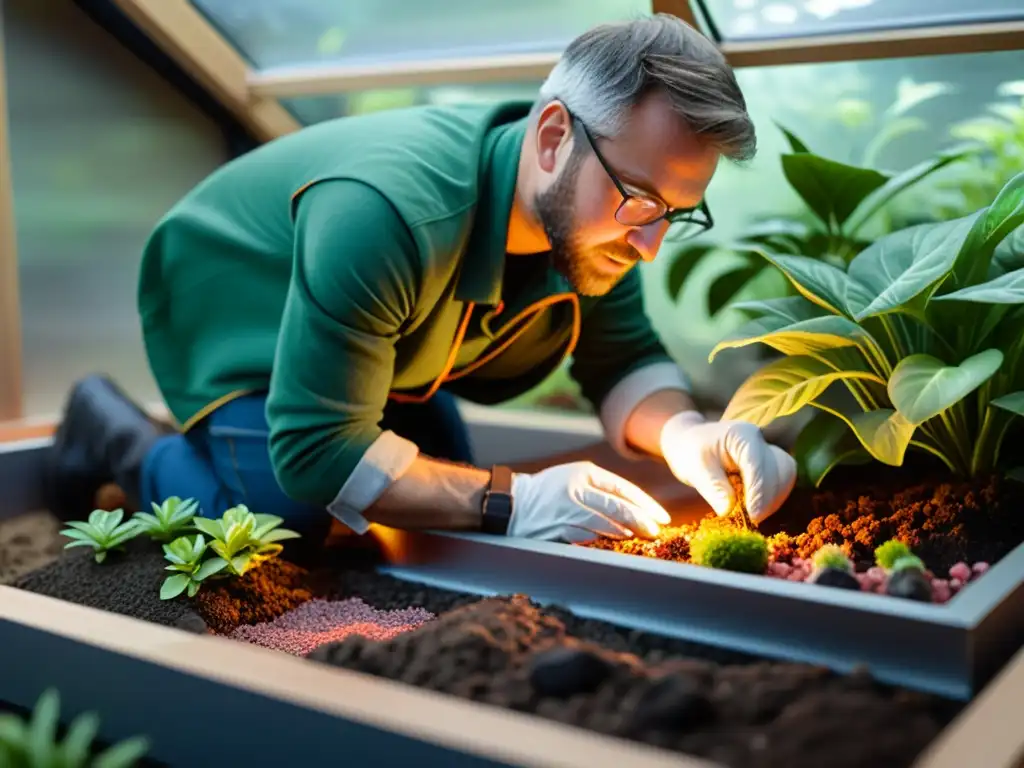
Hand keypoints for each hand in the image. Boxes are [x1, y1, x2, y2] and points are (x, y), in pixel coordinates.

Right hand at [508, 462, 670, 542]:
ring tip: (638, 537)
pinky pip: (585, 536)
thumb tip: (635, 508)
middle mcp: (576, 489)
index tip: (661, 516)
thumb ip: (600, 488)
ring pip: (604, 522)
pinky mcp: (556, 528)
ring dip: (624, 532)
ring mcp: (565, 509)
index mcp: (583, 472)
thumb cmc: (547, 492)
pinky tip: (614, 543)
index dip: (645, 504)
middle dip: (640, 520)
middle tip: (656, 531)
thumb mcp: (573, 477)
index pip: (622, 488)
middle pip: (616, 506)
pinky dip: (602, 540)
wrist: (510, 503)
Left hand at [659, 411, 795, 524]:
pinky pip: (781, 479)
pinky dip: (773, 497)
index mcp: (742, 435)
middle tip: (753, 520)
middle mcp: (760, 439)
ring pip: (786, 474)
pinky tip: (757, 510)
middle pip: (780, 468)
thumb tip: (728, 510)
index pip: (759, 464)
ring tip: (755, 517)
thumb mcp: (695, 469)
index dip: (759, 492)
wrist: (688, 442)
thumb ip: (713, 488)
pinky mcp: (769, 462)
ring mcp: (767, 449)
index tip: (753, 516)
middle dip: (770, 498)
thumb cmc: (689, 452)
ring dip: (775, 499)